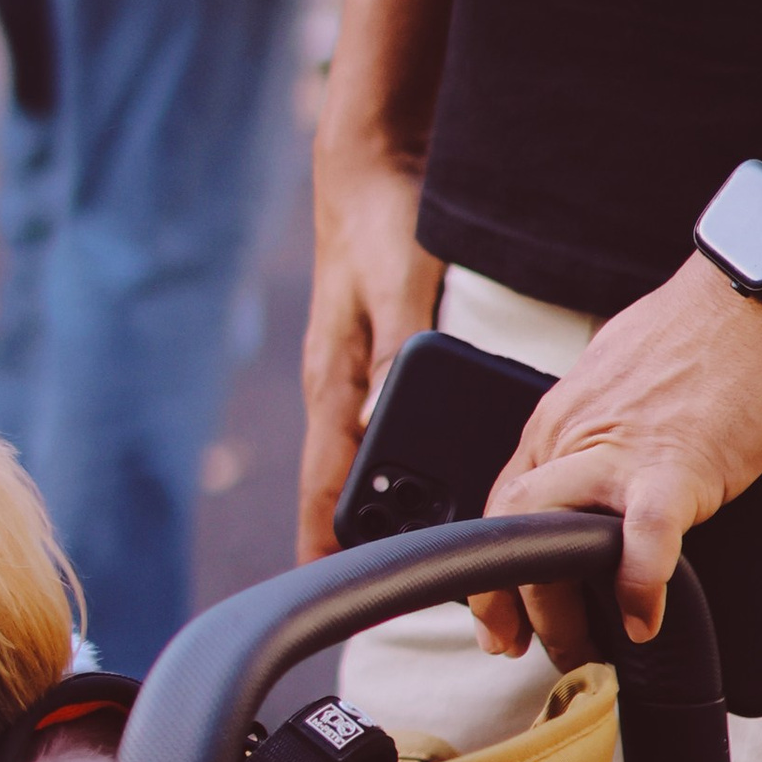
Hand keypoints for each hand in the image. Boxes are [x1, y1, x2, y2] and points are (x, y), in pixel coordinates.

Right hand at [298, 137, 442, 556]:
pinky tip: (439, 481)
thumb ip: (393, 348)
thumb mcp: (395, 283)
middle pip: (347, 483)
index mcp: (335, 379)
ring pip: (367, 460)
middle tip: (402, 594)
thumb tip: (379, 417)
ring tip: (429, 558)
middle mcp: (339, 386)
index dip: (323, 538)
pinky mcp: (377, 360)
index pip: (327, 479)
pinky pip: (385, 429)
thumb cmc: (379, 221)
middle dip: (365, 539)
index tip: (326, 590)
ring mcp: (356, 375)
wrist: (369, 167)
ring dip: (391, 506)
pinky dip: (405, 464)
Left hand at [474, 255, 761, 654]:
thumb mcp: (627, 382)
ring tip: (587, 648)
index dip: (489, 572)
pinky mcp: (680, 462)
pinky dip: (638, 584)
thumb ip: (605, 431)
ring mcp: (622, 448)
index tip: (495, 620)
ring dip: (561, 608)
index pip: (500, 501)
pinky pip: (642, 535)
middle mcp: (575, 432)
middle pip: (511, 528)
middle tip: (532, 648)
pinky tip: (643, 619)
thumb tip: (605, 482)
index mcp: (561, 416)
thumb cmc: (710, 335)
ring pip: (554, 538)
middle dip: (512, 603)